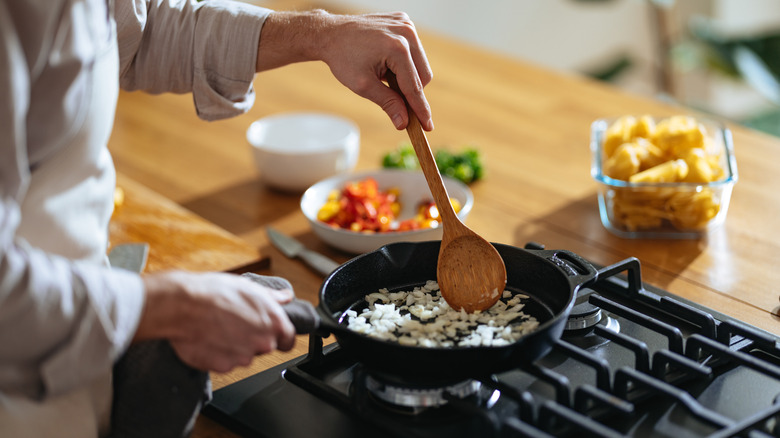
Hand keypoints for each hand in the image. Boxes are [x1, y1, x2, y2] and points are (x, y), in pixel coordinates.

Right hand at [135, 271, 295, 372]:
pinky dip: (218, 354)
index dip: (280, 337)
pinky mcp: (223, 367)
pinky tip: (209, 338)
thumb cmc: (214, 293)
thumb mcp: (249, 287)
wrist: (182, 305)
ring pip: (244, 356)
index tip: (272, 335)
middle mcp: (263, 342)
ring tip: (219, 328)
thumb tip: (285, 297)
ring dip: (234, 347)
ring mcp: (243, 357)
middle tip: (236, 324)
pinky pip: (225, 363)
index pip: (289, 340)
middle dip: (253, 339)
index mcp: (274, 322)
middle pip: (264, 347)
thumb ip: (272, 297)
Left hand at [256, 10, 433, 130]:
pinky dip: (404, 61)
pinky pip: (414, 50)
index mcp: (397, 48)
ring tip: (384, 74)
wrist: (330, 34)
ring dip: (408, 75)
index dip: (420, 110)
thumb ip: (387, 104)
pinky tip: (386, 61)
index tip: (428, 126)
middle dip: (411, 90)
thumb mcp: (363, 86)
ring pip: (421, 64)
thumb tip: (403, 122)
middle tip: (391, 94)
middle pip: (424, 76)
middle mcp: (406, 32)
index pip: (414, 87)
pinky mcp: (403, 21)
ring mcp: (406, 24)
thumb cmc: (343, 58)